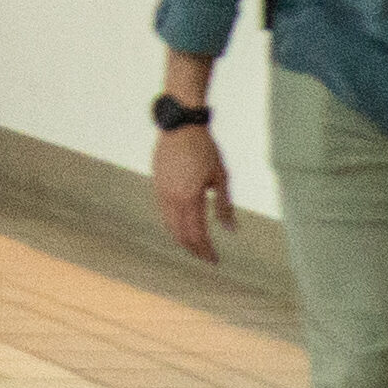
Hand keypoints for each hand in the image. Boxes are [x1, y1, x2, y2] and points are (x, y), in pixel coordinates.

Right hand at [151, 107, 227, 260]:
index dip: (205, 250)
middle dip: (193, 249)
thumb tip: (230, 230)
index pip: (197, 233)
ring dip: (182, 239)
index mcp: (190, 197)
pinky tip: (182, 226)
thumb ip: (224, 205)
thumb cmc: (205, 150)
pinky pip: (163, 212)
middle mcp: (172, 198)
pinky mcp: (157, 185)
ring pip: (169, 225)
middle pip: (180, 234)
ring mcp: (161, 191)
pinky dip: (173, 225)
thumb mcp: (221, 177)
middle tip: (206, 257)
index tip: (214, 260)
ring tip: (195, 246)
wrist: (180, 126)